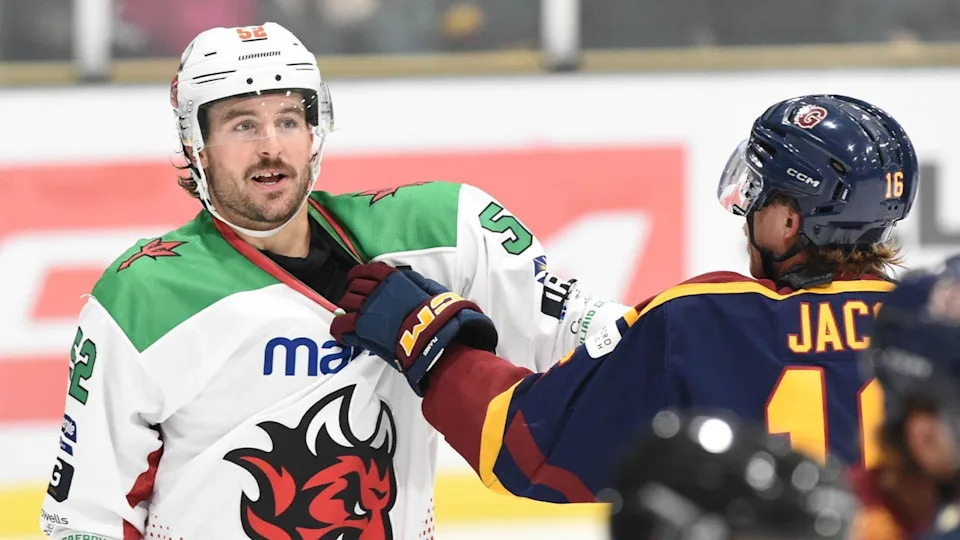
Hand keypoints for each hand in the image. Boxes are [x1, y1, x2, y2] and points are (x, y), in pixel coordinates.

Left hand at [331, 262, 497, 395]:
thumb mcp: (430, 288)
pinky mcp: (362, 327)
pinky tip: (342, 333)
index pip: (368, 270)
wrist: (431, 334)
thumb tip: (407, 279)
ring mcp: (367, 307)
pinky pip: (341, 324)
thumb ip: (415, 281)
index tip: (354, 278)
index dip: (358, 273)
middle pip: (354, 286)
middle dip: (352, 292)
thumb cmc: (436, 314)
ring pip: (346, 302)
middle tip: (354, 300)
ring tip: (349, 315)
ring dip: (346, 308)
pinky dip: (339, 328)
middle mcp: (376, 289)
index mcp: (392, 279)